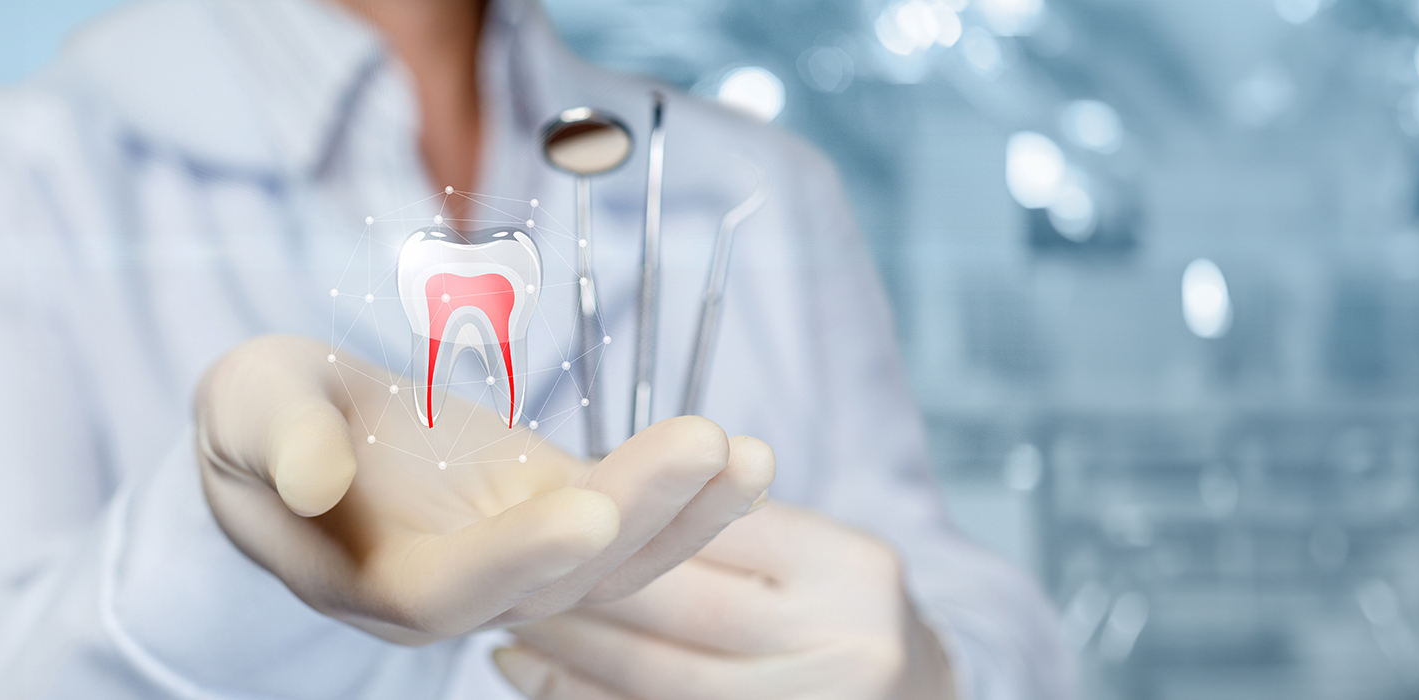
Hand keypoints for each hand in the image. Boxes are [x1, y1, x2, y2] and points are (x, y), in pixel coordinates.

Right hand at [193, 336, 775, 644]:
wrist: (296, 425)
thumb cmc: (260, 417)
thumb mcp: (245, 408)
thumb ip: (277, 441)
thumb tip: (312, 480)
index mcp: (374, 584)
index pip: (451, 591)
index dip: (518, 556)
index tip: (588, 511)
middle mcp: (458, 590)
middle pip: (558, 577)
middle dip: (638, 515)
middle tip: (706, 446)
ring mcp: (515, 555)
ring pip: (613, 559)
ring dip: (686, 516)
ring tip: (751, 455)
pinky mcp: (551, 510)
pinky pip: (627, 512)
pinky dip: (683, 492)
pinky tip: (744, 456)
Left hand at [495, 502, 956, 699]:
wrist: (915, 695)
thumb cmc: (840, 611)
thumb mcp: (815, 552)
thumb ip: (731, 522)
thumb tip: (591, 484)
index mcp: (852, 567)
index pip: (718, 526)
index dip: (624, 509)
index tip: (554, 495)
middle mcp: (843, 641)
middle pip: (684, 603)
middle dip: (584, 577)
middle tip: (507, 552)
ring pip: (660, 677)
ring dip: (568, 645)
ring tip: (503, 615)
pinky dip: (582, 696)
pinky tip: (529, 670)